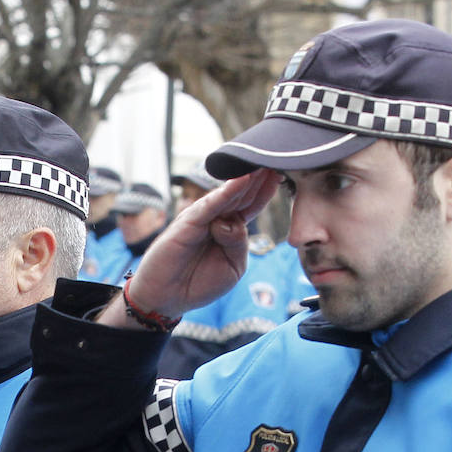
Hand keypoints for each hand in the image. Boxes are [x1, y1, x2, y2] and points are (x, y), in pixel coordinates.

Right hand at [112, 170, 280, 323]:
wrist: (167, 296)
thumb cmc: (199, 283)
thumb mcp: (232, 267)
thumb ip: (239, 243)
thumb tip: (232, 222)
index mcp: (231, 228)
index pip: (252, 204)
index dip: (267, 189)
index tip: (284, 171)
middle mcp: (217, 218)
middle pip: (243, 192)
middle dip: (260, 176)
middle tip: (279, 155)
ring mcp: (203, 217)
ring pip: (230, 194)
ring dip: (248, 177)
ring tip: (265, 160)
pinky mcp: (189, 222)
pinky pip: (211, 204)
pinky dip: (226, 192)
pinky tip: (241, 179)